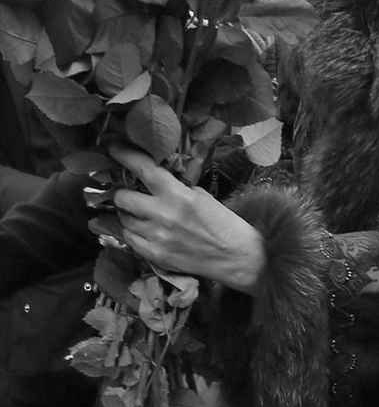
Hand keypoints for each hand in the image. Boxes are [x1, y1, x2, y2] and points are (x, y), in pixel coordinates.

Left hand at [110, 145, 264, 292]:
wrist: (237, 257)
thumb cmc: (225, 224)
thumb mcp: (202, 197)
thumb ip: (176, 188)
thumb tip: (155, 180)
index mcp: (177, 195)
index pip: (142, 168)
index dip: (124, 155)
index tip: (113, 149)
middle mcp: (162, 214)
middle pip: (123, 197)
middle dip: (124, 193)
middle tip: (132, 194)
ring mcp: (156, 237)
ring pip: (123, 219)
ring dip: (130, 214)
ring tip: (142, 216)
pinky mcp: (155, 255)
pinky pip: (129, 239)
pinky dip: (134, 233)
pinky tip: (146, 232)